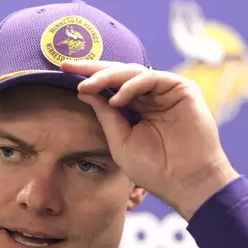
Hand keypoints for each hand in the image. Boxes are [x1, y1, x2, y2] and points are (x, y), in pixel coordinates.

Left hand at [60, 60, 239, 219]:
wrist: (185, 182)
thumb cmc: (154, 168)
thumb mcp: (120, 140)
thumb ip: (105, 115)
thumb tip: (83, 91)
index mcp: (137, 108)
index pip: (109, 86)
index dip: (88, 78)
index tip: (62, 71)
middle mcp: (151, 96)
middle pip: (118, 73)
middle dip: (91, 69)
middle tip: (67, 65)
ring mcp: (166, 91)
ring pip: (132, 72)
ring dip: (107, 76)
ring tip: (87, 86)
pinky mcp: (182, 89)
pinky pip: (151, 78)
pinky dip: (131, 85)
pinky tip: (116, 99)